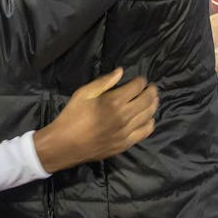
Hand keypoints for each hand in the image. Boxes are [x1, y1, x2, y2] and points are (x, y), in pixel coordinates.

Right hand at [33, 68, 158, 172]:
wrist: (64, 145)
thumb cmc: (71, 116)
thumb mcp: (84, 93)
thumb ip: (104, 82)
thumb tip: (121, 71)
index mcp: (114, 101)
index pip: (137, 87)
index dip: (141, 81)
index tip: (141, 79)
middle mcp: (124, 117)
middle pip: (148, 100)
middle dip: (152, 91)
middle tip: (151, 88)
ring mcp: (126, 132)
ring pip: (149, 115)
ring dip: (153, 105)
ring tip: (152, 100)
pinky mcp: (125, 144)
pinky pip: (145, 132)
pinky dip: (150, 123)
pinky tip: (148, 118)